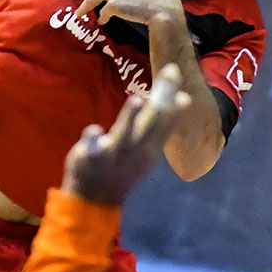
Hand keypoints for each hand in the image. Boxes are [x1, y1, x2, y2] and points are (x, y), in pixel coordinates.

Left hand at [62, 65, 192, 206]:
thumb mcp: (146, 146)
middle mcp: (135, 150)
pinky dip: (92, 140)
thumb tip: (179, 96)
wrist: (96, 198)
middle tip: (170, 74)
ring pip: (124, 135)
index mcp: (149, 147)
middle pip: (150, 123)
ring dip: (131, 118)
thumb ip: (160, 123)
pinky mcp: (91, 158)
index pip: (165, 124)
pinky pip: (92, 149)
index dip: (174, 106)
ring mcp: (114, 155)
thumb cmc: (123, 165)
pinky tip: (93, 128)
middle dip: (161, 100)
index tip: (180, 83)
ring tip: (137, 99)